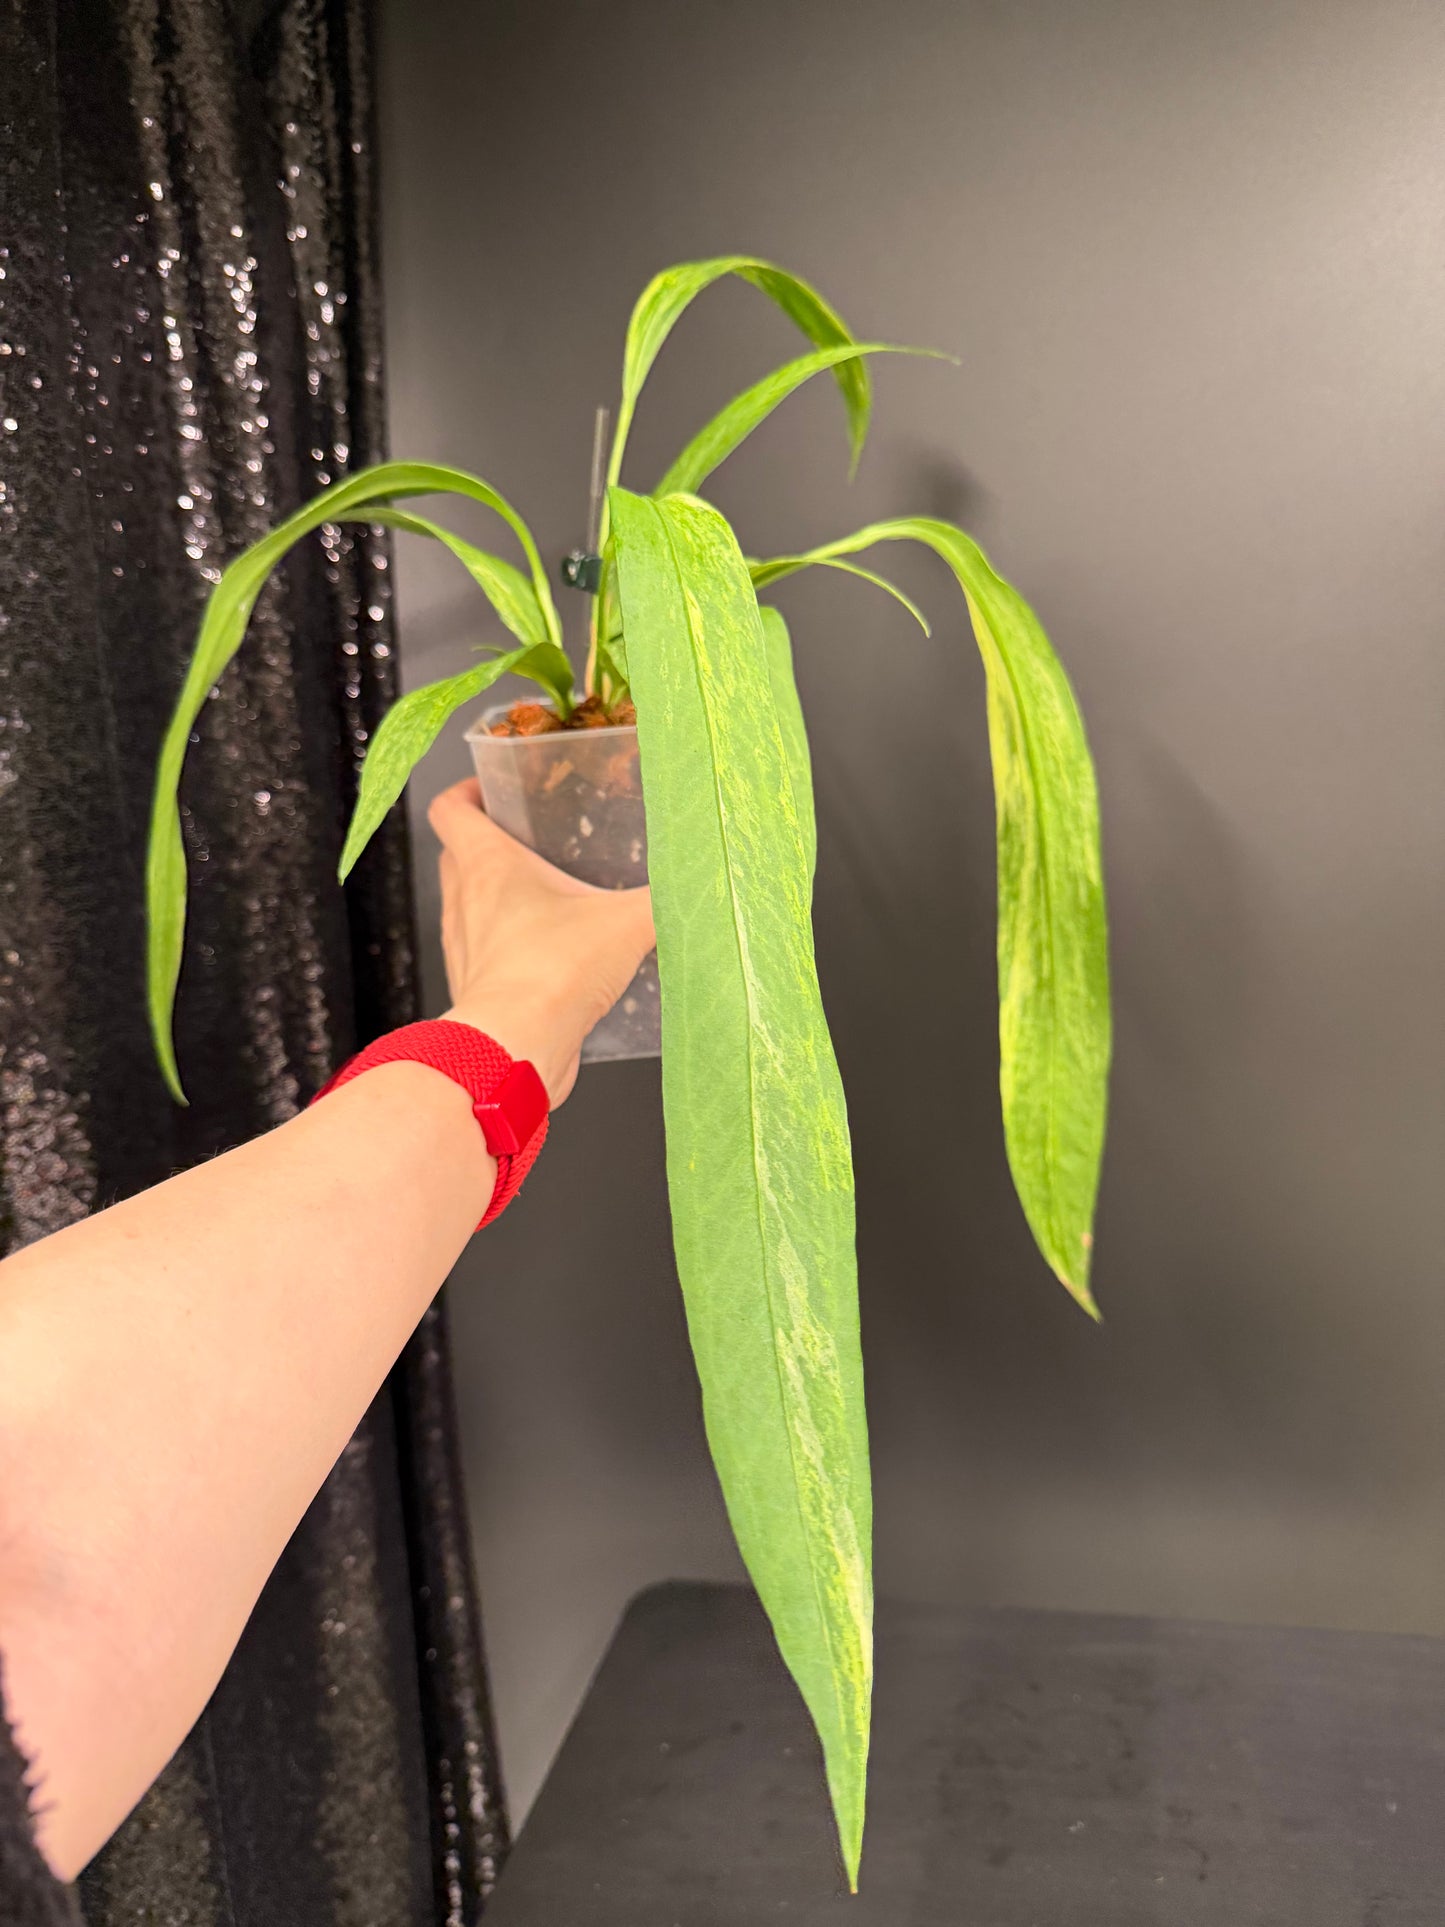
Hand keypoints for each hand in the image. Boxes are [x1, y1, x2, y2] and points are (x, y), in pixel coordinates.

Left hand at [429, 779, 655, 1106]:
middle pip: (455, 855)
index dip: (464, 791)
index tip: (491, 791)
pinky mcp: (476, 990)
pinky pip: (485, 956)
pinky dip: (507, 949)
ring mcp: (464, 948)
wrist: (517, 1047)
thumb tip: (699, 882)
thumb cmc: (551, 972)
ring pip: (468, 907)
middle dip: (487, 845)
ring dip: (495, 900)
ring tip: (545, 902)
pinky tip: (549, 957)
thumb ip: (664, 898)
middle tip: (528, 844)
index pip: (449, 808)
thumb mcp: (626, 922)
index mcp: (487, 864)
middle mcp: (464, 902)